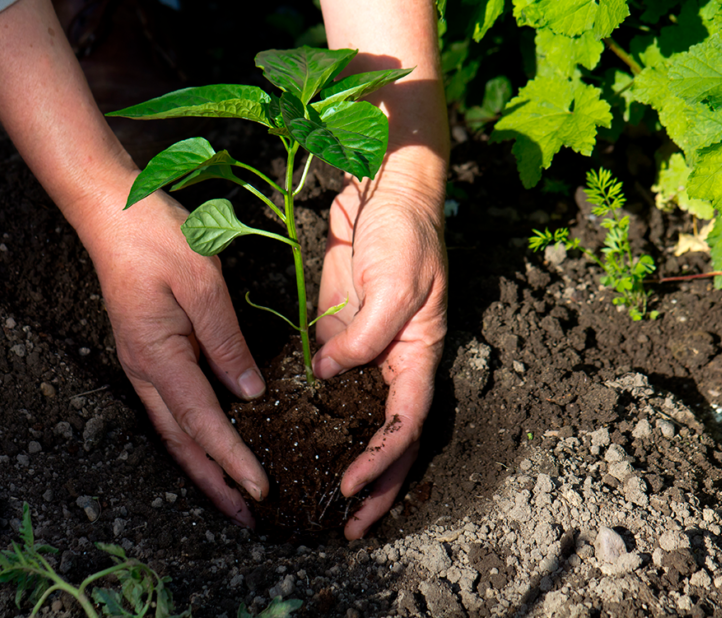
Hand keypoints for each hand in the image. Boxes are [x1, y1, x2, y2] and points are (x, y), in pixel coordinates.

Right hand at [0, 0, 268, 526]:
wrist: (112, 214)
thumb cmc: (157, 240)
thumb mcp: (201, 284)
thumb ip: (226, 341)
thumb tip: (248, 392)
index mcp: (159, 358)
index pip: (203, 423)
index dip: (232, 459)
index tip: (260, 488)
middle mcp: (145, 371)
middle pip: (182, 442)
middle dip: (215, 482)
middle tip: (247, 515)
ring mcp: (142, 365)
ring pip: (174, 430)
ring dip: (203, 465)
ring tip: (232, 495)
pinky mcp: (147, 353)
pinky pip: (172, 408)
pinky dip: (193, 436)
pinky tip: (210, 443)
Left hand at [313, 169, 446, 539]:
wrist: (385, 191)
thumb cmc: (405, 233)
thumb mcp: (396, 285)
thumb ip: (366, 336)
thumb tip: (331, 374)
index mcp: (420, 355)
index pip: (405, 423)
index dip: (381, 461)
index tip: (348, 487)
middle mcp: (396, 363)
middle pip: (390, 439)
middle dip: (375, 487)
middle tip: (348, 530)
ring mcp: (367, 352)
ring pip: (360, 421)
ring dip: (348, 461)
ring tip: (327, 505)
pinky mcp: (339, 335)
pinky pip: (332, 386)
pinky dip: (321, 419)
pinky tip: (301, 445)